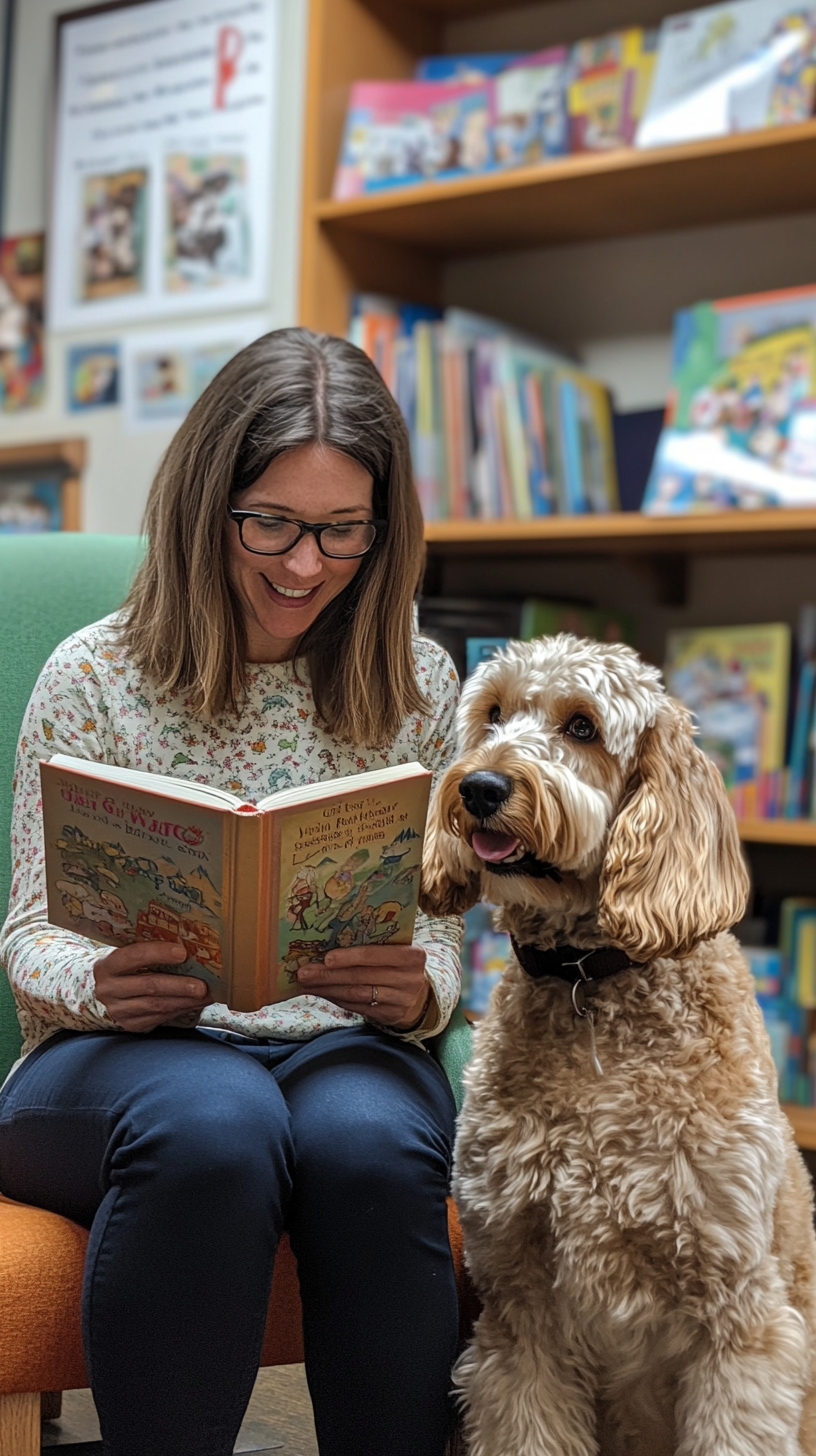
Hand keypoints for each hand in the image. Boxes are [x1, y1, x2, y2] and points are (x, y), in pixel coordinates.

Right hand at [94, 941, 212, 1033]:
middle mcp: (109, 989)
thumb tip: (188, 945)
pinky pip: (159, 1017)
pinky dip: (180, 1009)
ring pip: (156, 1005)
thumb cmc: (124, 967)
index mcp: (107, 965)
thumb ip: (148, 950)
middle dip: (179, 985)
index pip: (133, 956)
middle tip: (202, 986)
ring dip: (185, 1000)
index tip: (182, 952)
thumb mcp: (127, 954)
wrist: (105, 991)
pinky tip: (194, 1003)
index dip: (158, 953)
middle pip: (149, 986)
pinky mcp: (130, 1024)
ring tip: (206, 995)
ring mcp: (118, 1010)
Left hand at [296, 944, 430, 1030]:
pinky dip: (337, 1000)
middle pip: (361, 976)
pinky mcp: (390, 1016)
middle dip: (329, 974)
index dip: (350, 956)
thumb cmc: (401, 964)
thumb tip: (333, 938)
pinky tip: (322, 994)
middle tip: (304, 972)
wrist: (421, 994)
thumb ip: (377, 944)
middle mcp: (409, 979)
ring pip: (356, 994)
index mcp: (412, 955)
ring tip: (307, 983)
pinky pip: (358, 1007)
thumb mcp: (399, 949)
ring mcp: (400, 1000)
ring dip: (328, 989)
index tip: (326, 958)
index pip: (375, 955)